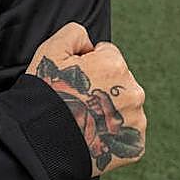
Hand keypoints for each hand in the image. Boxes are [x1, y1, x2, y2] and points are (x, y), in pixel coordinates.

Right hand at [26, 23, 145, 177]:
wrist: (42, 141)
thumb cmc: (45, 94)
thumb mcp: (50, 51)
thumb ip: (74, 34)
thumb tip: (90, 44)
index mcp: (115, 65)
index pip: (107, 54)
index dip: (86, 65)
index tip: (73, 80)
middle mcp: (133, 91)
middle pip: (118, 81)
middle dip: (101, 87)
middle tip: (77, 101)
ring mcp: (136, 120)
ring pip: (124, 106)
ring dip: (108, 110)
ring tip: (83, 120)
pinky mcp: (135, 145)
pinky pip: (126, 133)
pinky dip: (111, 134)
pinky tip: (92, 135)